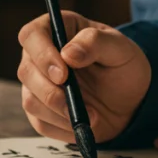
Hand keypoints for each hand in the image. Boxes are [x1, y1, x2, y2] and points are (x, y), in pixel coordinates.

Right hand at [17, 11, 150, 143]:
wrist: (131, 99)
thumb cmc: (124, 66)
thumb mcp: (120, 48)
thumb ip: (95, 43)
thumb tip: (68, 53)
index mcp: (58, 29)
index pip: (32, 35)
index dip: (42, 54)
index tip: (63, 74)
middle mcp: (41, 55)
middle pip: (26, 71)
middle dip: (50, 92)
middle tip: (77, 104)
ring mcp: (38, 84)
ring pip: (30, 100)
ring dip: (59, 112)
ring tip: (91, 115)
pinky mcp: (42, 110)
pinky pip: (40, 122)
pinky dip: (62, 127)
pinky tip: (83, 123)